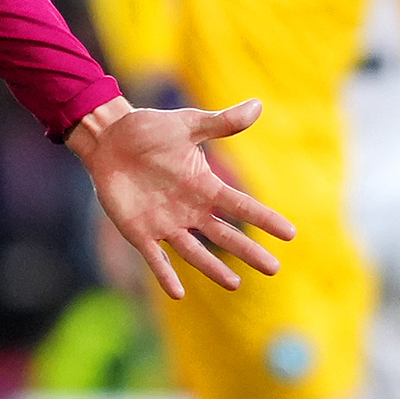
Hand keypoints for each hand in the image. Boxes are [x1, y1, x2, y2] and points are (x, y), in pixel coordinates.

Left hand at [69, 96, 295, 296]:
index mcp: (204, 186)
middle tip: (274, 268)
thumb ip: (220, 123)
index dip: (264, 218)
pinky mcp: (139, 232)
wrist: (109, 139)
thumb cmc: (149, 131)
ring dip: (213, 269)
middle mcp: (190, 209)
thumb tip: (257, 105)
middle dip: (248, 251)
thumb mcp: (187, 125)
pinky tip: (178, 293)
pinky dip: (165, 274)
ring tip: (235, 285)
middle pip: (224, 235)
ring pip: (194, 251)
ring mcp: (165, 223)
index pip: (240, 205)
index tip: (290, 233)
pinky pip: (155, 258)